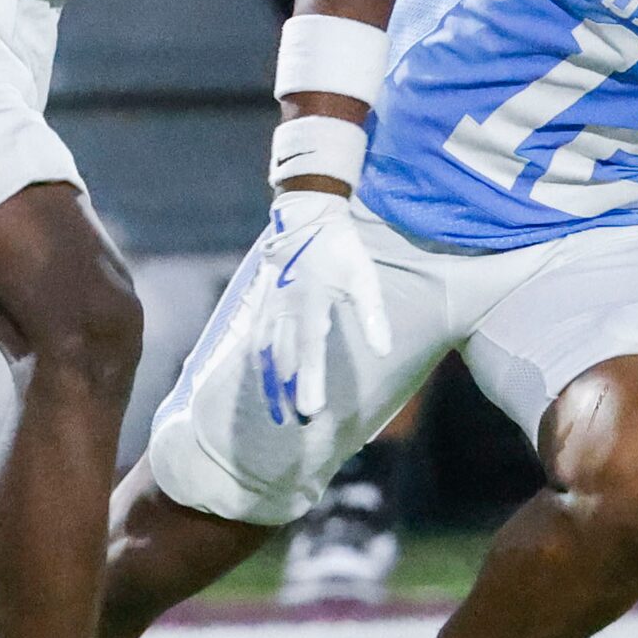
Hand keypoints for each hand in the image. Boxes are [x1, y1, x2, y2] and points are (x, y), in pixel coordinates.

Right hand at [244, 190, 392, 422]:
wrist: (306, 213)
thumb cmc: (339, 247)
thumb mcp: (364, 276)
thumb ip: (372, 315)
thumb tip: (383, 352)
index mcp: (310, 301)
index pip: (309, 349)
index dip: (308, 381)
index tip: (309, 411)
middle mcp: (284, 306)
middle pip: (282, 358)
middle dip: (286, 393)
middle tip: (294, 424)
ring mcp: (268, 304)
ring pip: (263, 352)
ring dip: (268, 383)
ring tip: (275, 412)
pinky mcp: (261, 301)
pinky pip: (254, 338)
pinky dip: (258, 363)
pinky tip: (263, 379)